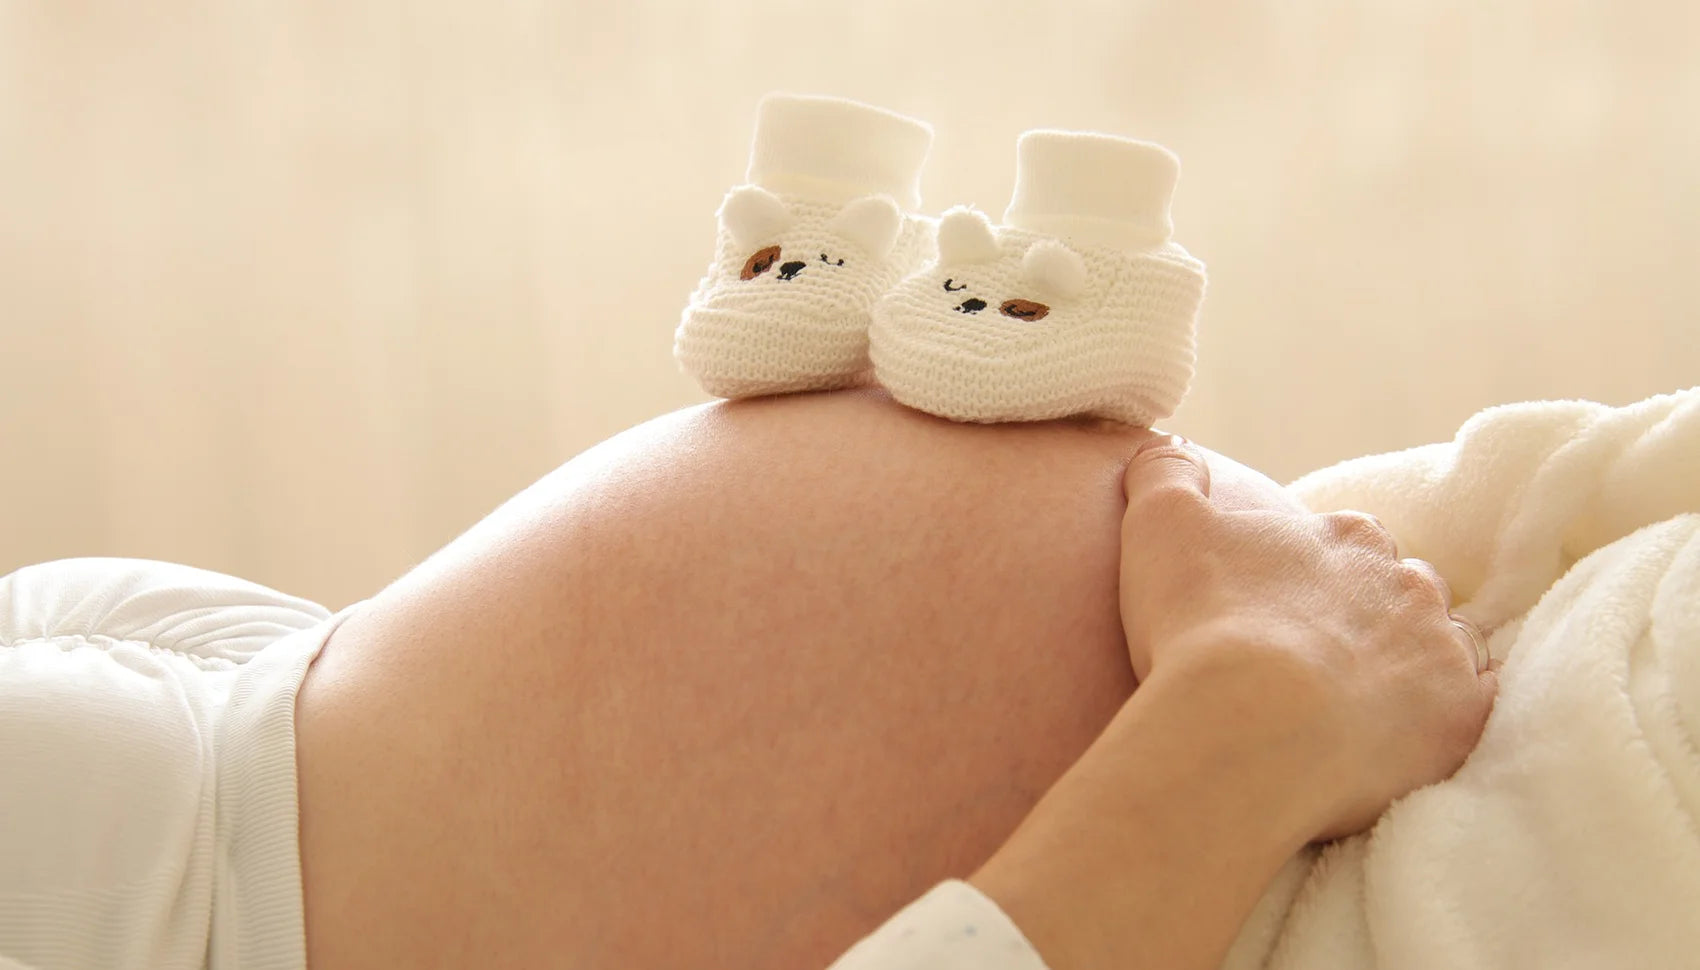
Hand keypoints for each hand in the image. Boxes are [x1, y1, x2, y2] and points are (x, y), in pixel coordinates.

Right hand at [1118, 435, 1500, 841]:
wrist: (1250, 729)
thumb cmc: (1203, 624)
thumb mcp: (1161, 526)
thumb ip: (1168, 473)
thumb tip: (1170, 444)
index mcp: (1346, 537)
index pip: (1346, 542)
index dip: (1313, 574)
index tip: (1280, 607)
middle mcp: (1408, 582)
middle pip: (1400, 592)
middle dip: (1368, 617)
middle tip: (1315, 660)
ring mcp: (1442, 650)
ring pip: (1439, 646)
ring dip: (1408, 665)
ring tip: (1356, 704)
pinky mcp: (1462, 718)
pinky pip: (1470, 707)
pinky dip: (1442, 715)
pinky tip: (1400, 736)